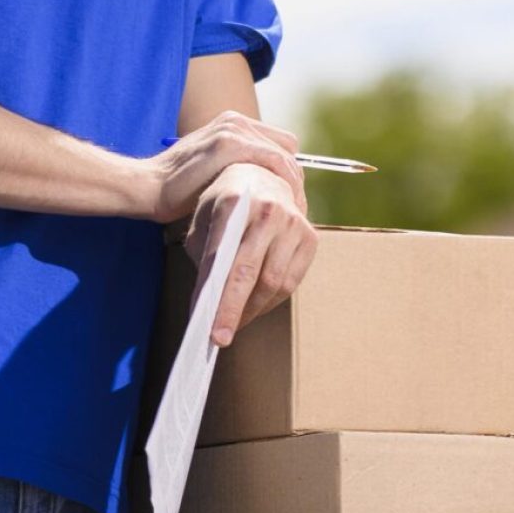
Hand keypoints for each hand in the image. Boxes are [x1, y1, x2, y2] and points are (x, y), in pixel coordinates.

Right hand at [149, 109, 301, 224]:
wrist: (148, 187)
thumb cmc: (178, 188)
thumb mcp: (214, 171)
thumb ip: (239, 168)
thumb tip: (269, 185)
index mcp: (232, 124)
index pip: (280, 144)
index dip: (289, 171)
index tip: (291, 198)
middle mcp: (235, 121)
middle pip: (288, 148)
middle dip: (295, 178)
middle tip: (296, 208)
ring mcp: (232, 130)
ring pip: (284, 155)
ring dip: (293, 184)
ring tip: (292, 211)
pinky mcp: (228, 144)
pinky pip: (273, 161)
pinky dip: (283, 182)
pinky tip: (282, 204)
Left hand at [183, 161, 317, 345]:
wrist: (261, 174)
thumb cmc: (224, 203)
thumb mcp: (203, 220)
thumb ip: (203, 256)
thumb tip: (206, 303)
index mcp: (235, 203)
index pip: (223, 259)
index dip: (217, 298)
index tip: (210, 329)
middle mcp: (268, 210)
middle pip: (252, 275)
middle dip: (234, 311)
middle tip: (220, 338)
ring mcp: (294, 223)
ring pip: (274, 283)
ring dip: (252, 309)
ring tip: (234, 320)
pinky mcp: (310, 236)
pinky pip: (291, 281)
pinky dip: (271, 300)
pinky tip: (254, 304)